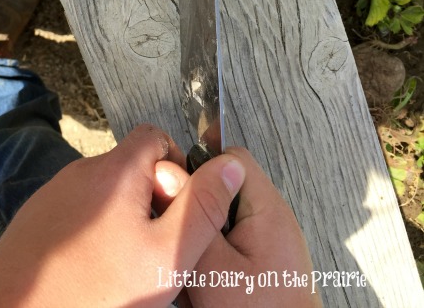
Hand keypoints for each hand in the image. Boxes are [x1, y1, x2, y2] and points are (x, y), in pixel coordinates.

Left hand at [0, 124, 244, 307]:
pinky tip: (94, 268)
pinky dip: (95, 230)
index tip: (179, 210)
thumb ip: (203, 207)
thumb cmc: (95, 292)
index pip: (155, 136)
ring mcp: (54, 193)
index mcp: (115, 170)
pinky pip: (79, 210)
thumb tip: (230, 163)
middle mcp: (81, 171)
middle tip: (156, 247)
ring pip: (106, 192)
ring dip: (124, 217)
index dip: (177, 167)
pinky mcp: (36, 218)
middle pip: (132, 166)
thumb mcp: (166, 255)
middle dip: (153, 199)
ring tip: (126, 263)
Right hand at [161, 148, 321, 307]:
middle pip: (224, 186)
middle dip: (197, 208)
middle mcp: (273, 215)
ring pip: (223, 214)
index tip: (176, 195)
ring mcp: (270, 236)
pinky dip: (214, 255)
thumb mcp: (212, 269)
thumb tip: (166, 172)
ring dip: (203, 235)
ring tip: (196, 271)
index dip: (199, 170)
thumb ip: (190, 218)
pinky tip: (206, 282)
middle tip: (184, 242)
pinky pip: (231, 238)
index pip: (230, 158)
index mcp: (266, 208)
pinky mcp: (265, 256)